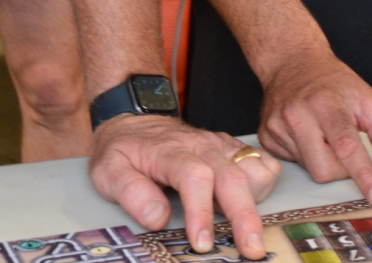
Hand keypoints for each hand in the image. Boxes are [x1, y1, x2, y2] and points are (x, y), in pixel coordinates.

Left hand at [89, 114, 281, 258]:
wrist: (133, 120)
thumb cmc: (123, 149)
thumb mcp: (108, 170)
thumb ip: (130, 192)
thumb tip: (158, 218)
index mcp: (169, 151)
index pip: (194, 177)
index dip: (201, 212)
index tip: (202, 244)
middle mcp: (200, 145)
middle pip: (232, 177)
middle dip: (244, 217)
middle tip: (250, 250)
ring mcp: (219, 145)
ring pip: (254, 168)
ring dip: (256, 201)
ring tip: (244, 227)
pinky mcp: (231, 148)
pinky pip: (262, 162)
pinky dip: (263, 184)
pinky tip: (248, 202)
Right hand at [257, 52, 371, 204]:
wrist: (292, 62)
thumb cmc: (334, 83)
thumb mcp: (369, 101)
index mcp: (326, 104)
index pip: (347, 147)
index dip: (364, 175)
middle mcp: (297, 114)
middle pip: (325, 170)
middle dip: (342, 169)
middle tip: (345, 146)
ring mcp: (277, 125)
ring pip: (309, 170)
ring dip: (324, 160)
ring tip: (323, 134)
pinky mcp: (266, 135)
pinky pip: (292, 164)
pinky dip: (306, 156)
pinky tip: (306, 135)